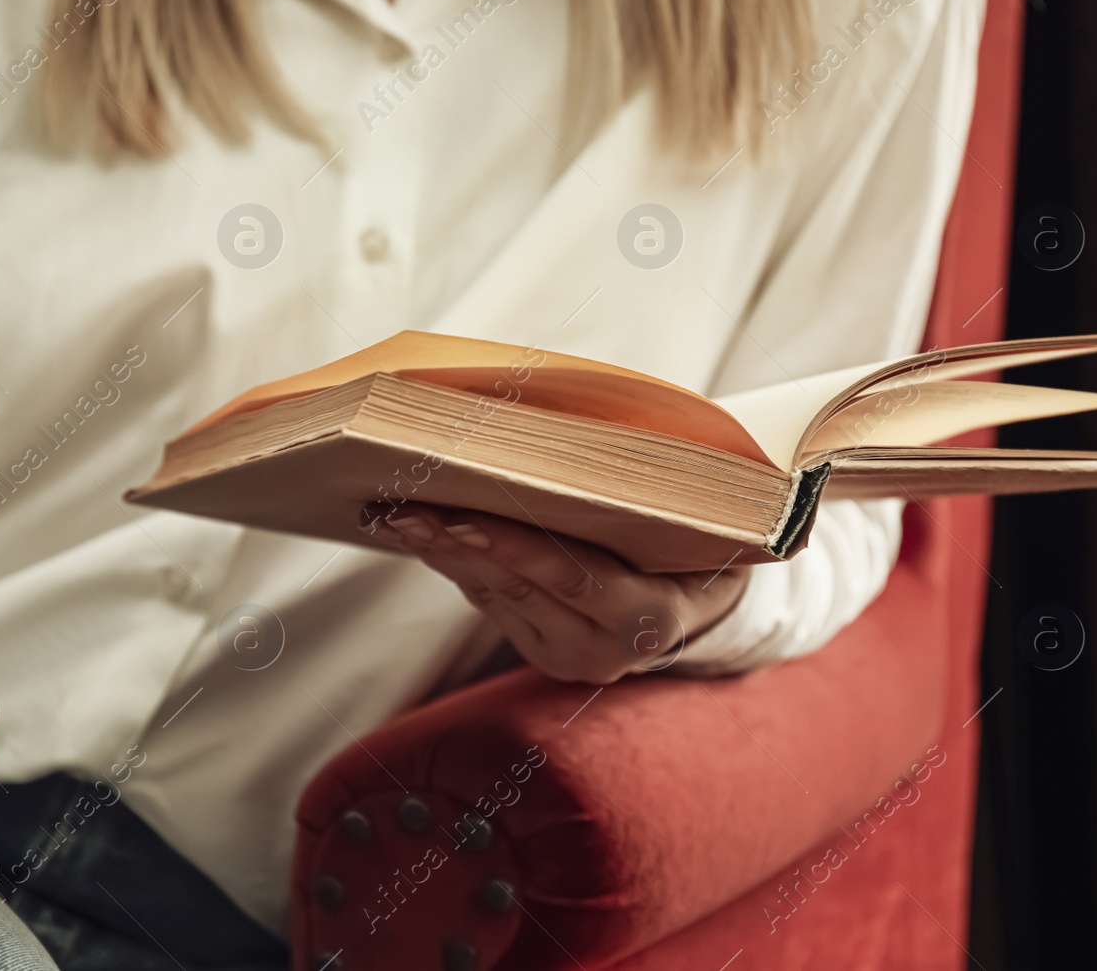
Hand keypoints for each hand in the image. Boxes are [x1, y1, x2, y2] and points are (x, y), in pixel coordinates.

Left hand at [361, 502, 750, 683]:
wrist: (708, 606)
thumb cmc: (706, 541)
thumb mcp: (701, 526)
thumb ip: (650, 502)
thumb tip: (575, 438)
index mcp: (651, 619)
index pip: (571, 576)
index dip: (514, 547)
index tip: (460, 516)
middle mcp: (603, 651)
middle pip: (517, 585)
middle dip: (453, 541)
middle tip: (400, 504)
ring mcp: (566, 657)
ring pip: (492, 592)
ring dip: (438, 548)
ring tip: (388, 509)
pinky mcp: (537, 651)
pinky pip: (488, 597)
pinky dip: (453, 558)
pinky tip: (415, 526)